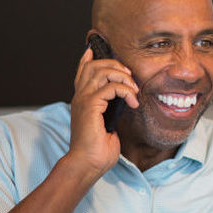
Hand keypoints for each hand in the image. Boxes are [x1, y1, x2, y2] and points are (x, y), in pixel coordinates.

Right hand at [68, 48, 138, 177]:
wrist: (88, 164)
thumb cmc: (97, 149)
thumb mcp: (107, 124)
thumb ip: (110, 110)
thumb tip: (124, 102)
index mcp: (82, 100)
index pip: (82, 72)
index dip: (88, 58)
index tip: (94, 49)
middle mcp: (80, 96)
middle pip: (94, 65)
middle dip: (115, 65)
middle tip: (130, 77)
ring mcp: (83, 100)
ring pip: (101, 71)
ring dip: (122, 76)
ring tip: (133, 90)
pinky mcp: (90, 105)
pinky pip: (111, 87)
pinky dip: (126, 91)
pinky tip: (133, 102)